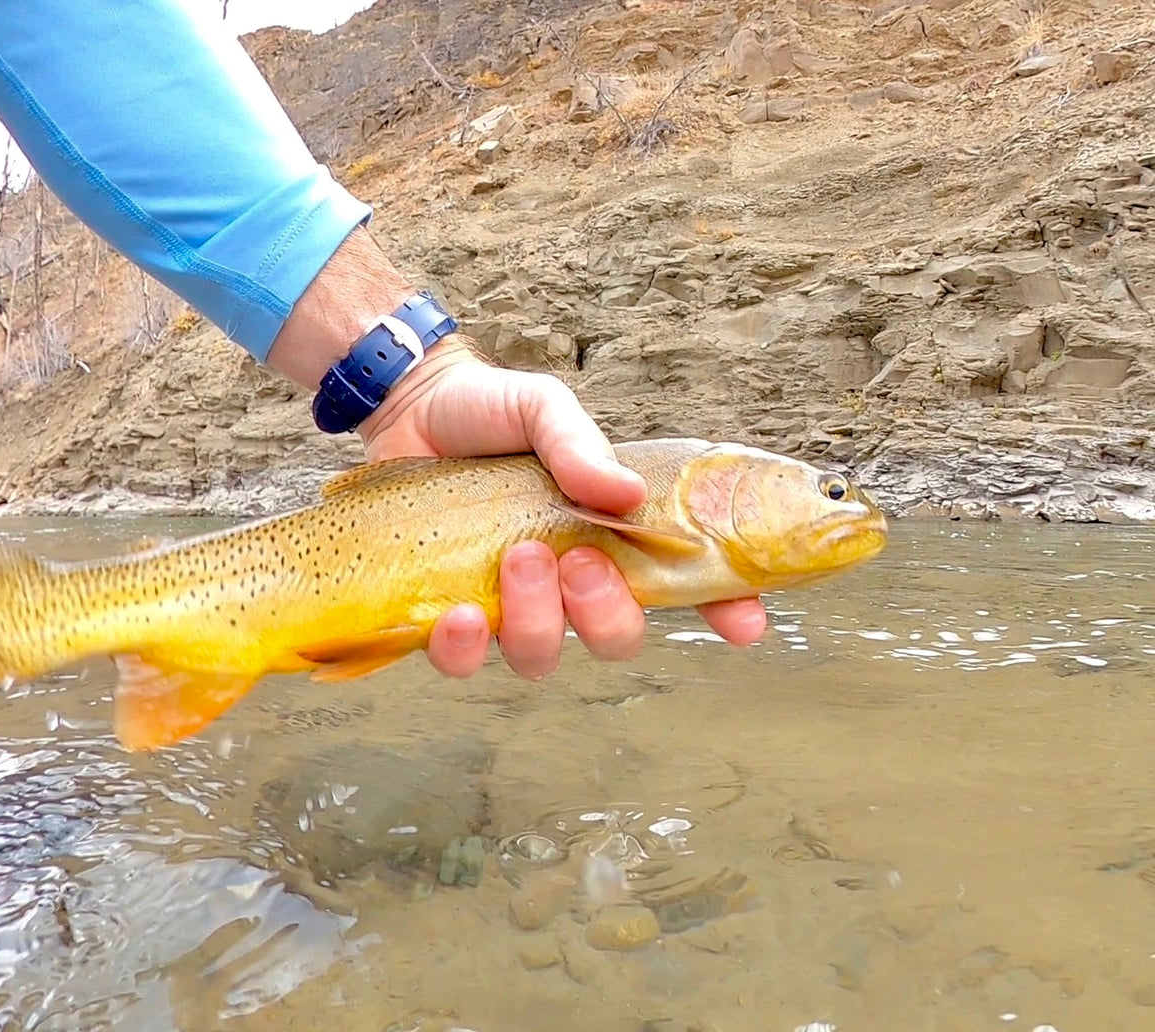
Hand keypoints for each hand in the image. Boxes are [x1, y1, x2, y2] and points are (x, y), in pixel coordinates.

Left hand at [358, 335, 767, 679]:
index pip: (681, 583)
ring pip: (543, 656)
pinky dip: (465, 647)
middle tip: (577, 559)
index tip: (745, 624)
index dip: (723, 609)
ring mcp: (508, 601)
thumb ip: (580, 446)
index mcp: (609, 533)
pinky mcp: (449, 613)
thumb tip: (626, 496)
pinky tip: (458, 614)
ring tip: (516, 560)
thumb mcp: (544, 408)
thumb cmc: (490, 410)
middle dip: (606, 611)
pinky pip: (465, 662)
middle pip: (616, 636)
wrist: (409, 406)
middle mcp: (567, 579)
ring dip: (538, 622)